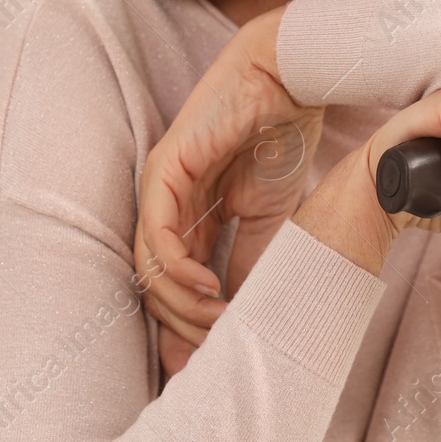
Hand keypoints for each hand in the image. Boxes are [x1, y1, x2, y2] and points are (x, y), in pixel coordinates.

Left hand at [134, 6, 323, 376]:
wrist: (291, 79)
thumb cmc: (282, 137)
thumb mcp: (273, 220)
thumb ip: (253, 265)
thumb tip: (243, 317)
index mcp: (189, 217)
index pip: (174, 288)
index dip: (191, 328)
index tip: (215, 362)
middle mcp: (165, 206)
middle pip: (156, 288)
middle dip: (187, 327)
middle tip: (221, 349)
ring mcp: (159, 189)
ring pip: (150, 270)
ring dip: (184, 306)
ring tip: (221, 323)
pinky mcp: (164, 171)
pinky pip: (156, 236)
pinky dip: (179, 271)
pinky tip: (210, 288)